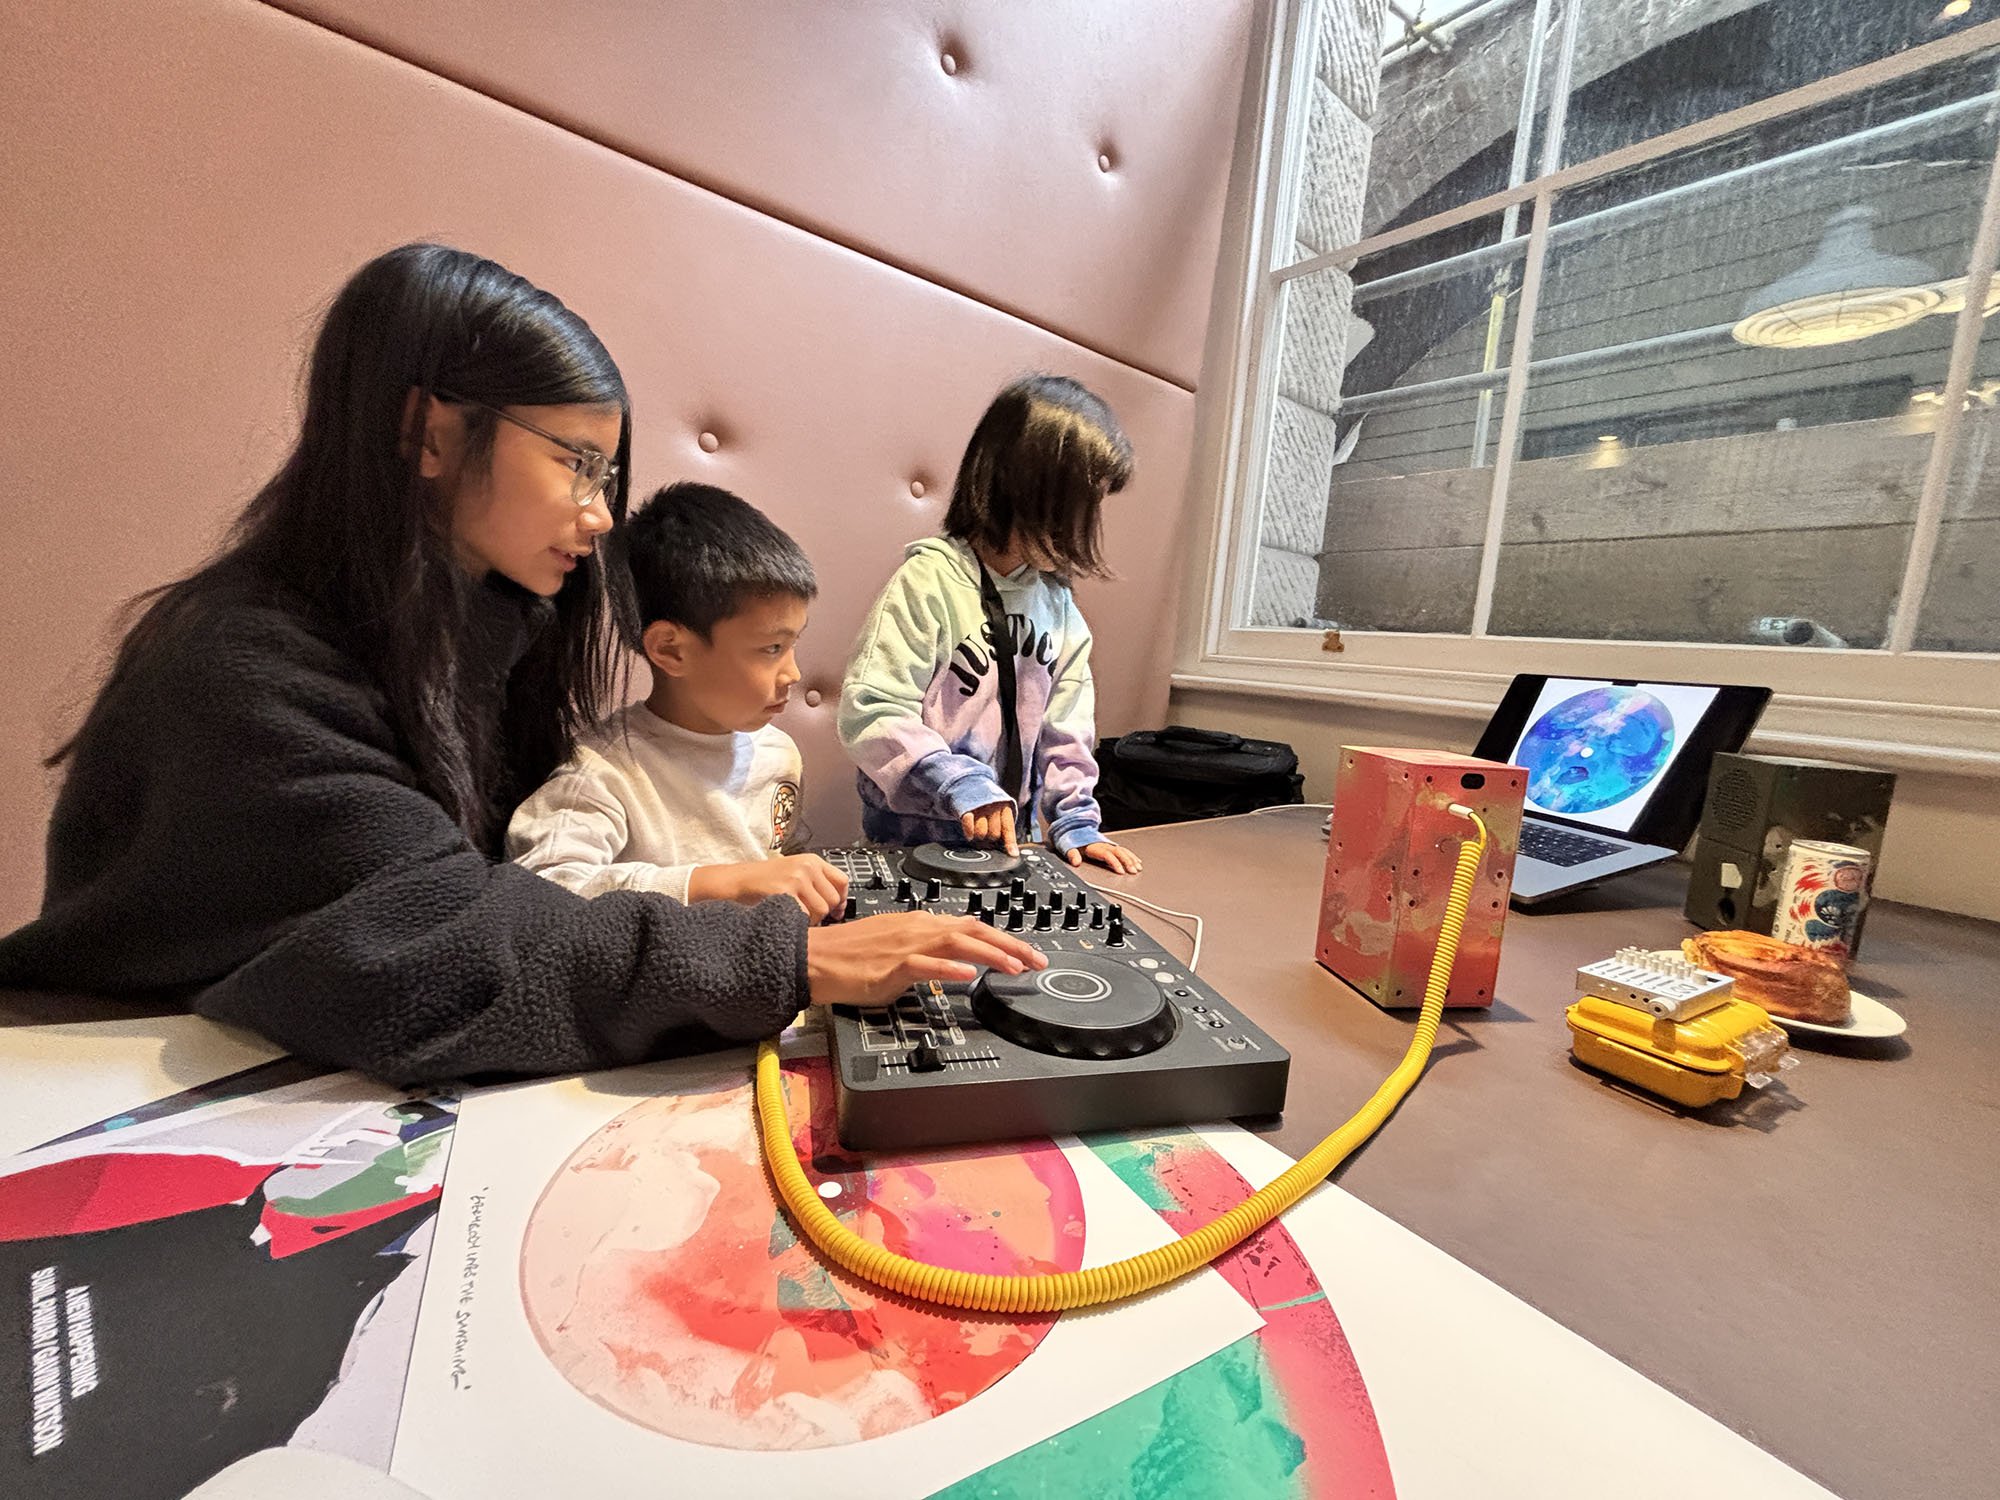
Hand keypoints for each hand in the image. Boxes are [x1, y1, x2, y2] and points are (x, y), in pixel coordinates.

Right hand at [687, 854, 848, 921]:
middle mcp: (806, 867)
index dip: (841, 900)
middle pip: (833, 899)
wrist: (733, 882)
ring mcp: (796, 879)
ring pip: (821, 911)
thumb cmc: (761, 882)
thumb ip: (815, 884)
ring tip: (793, 917)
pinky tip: (784, 919)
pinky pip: (803, 917)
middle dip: (823, 913)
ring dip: (810, 920)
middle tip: (806, 916)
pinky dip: (797, 923)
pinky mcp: (784, 892)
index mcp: (811, 861)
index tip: (836, 911)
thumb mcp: (792, 873)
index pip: (842, 881)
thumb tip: (840, 906)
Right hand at [805, 912, 1045, 1007]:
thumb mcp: (896, 948)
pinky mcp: (890, 965)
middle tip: (1036, 960)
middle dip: (1010, 945)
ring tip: (1014, 966)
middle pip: (973, 931)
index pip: (971, 927)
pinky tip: (965, 972)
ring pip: (956, 943)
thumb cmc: (850, 955)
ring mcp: (905, 946)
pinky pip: (924, 964)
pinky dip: (947, 967)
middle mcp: (918, 929)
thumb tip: (949, 963)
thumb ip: (926, 952)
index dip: (1002, 939)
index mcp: (920, 924)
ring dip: (989, 954)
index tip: (1026, 953)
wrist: (814, 957)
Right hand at [959, 800, 1018, 854]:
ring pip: (981, 833)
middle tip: (986, 830)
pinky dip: (969, 832)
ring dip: (978, 835)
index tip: (1013, 854)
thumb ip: (1005, 829)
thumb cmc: (984, 805)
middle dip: (989, 836)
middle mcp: (993, 805)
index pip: (1008, 827)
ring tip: (977, 828)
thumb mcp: (998, 812)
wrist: (966, 787)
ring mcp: (979, 807)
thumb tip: (1012, 851)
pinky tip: (969, 833)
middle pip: (994, 834)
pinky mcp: (965, 808)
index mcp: (1004, 806)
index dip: (1010, 843)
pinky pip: (968, 825)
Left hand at [1067, 841, 1142, 873]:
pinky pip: (1123, 850)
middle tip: (1133, 871)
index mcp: (1094, 846)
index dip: (1115, 863)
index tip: (1121, 871)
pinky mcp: (1110, 846)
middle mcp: (1103, 844)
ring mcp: (1108, 844)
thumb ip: (1072, 854)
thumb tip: (1076, 862)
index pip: (1107, 854)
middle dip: (1127, 862)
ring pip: (1123, 851)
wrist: (1074, 827)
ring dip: (1131, 859)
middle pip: (1118, 852)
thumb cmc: (1072, 839)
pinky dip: (1131, 856)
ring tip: (1137, 868)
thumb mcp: (1068, 846)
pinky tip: (1137, 861)